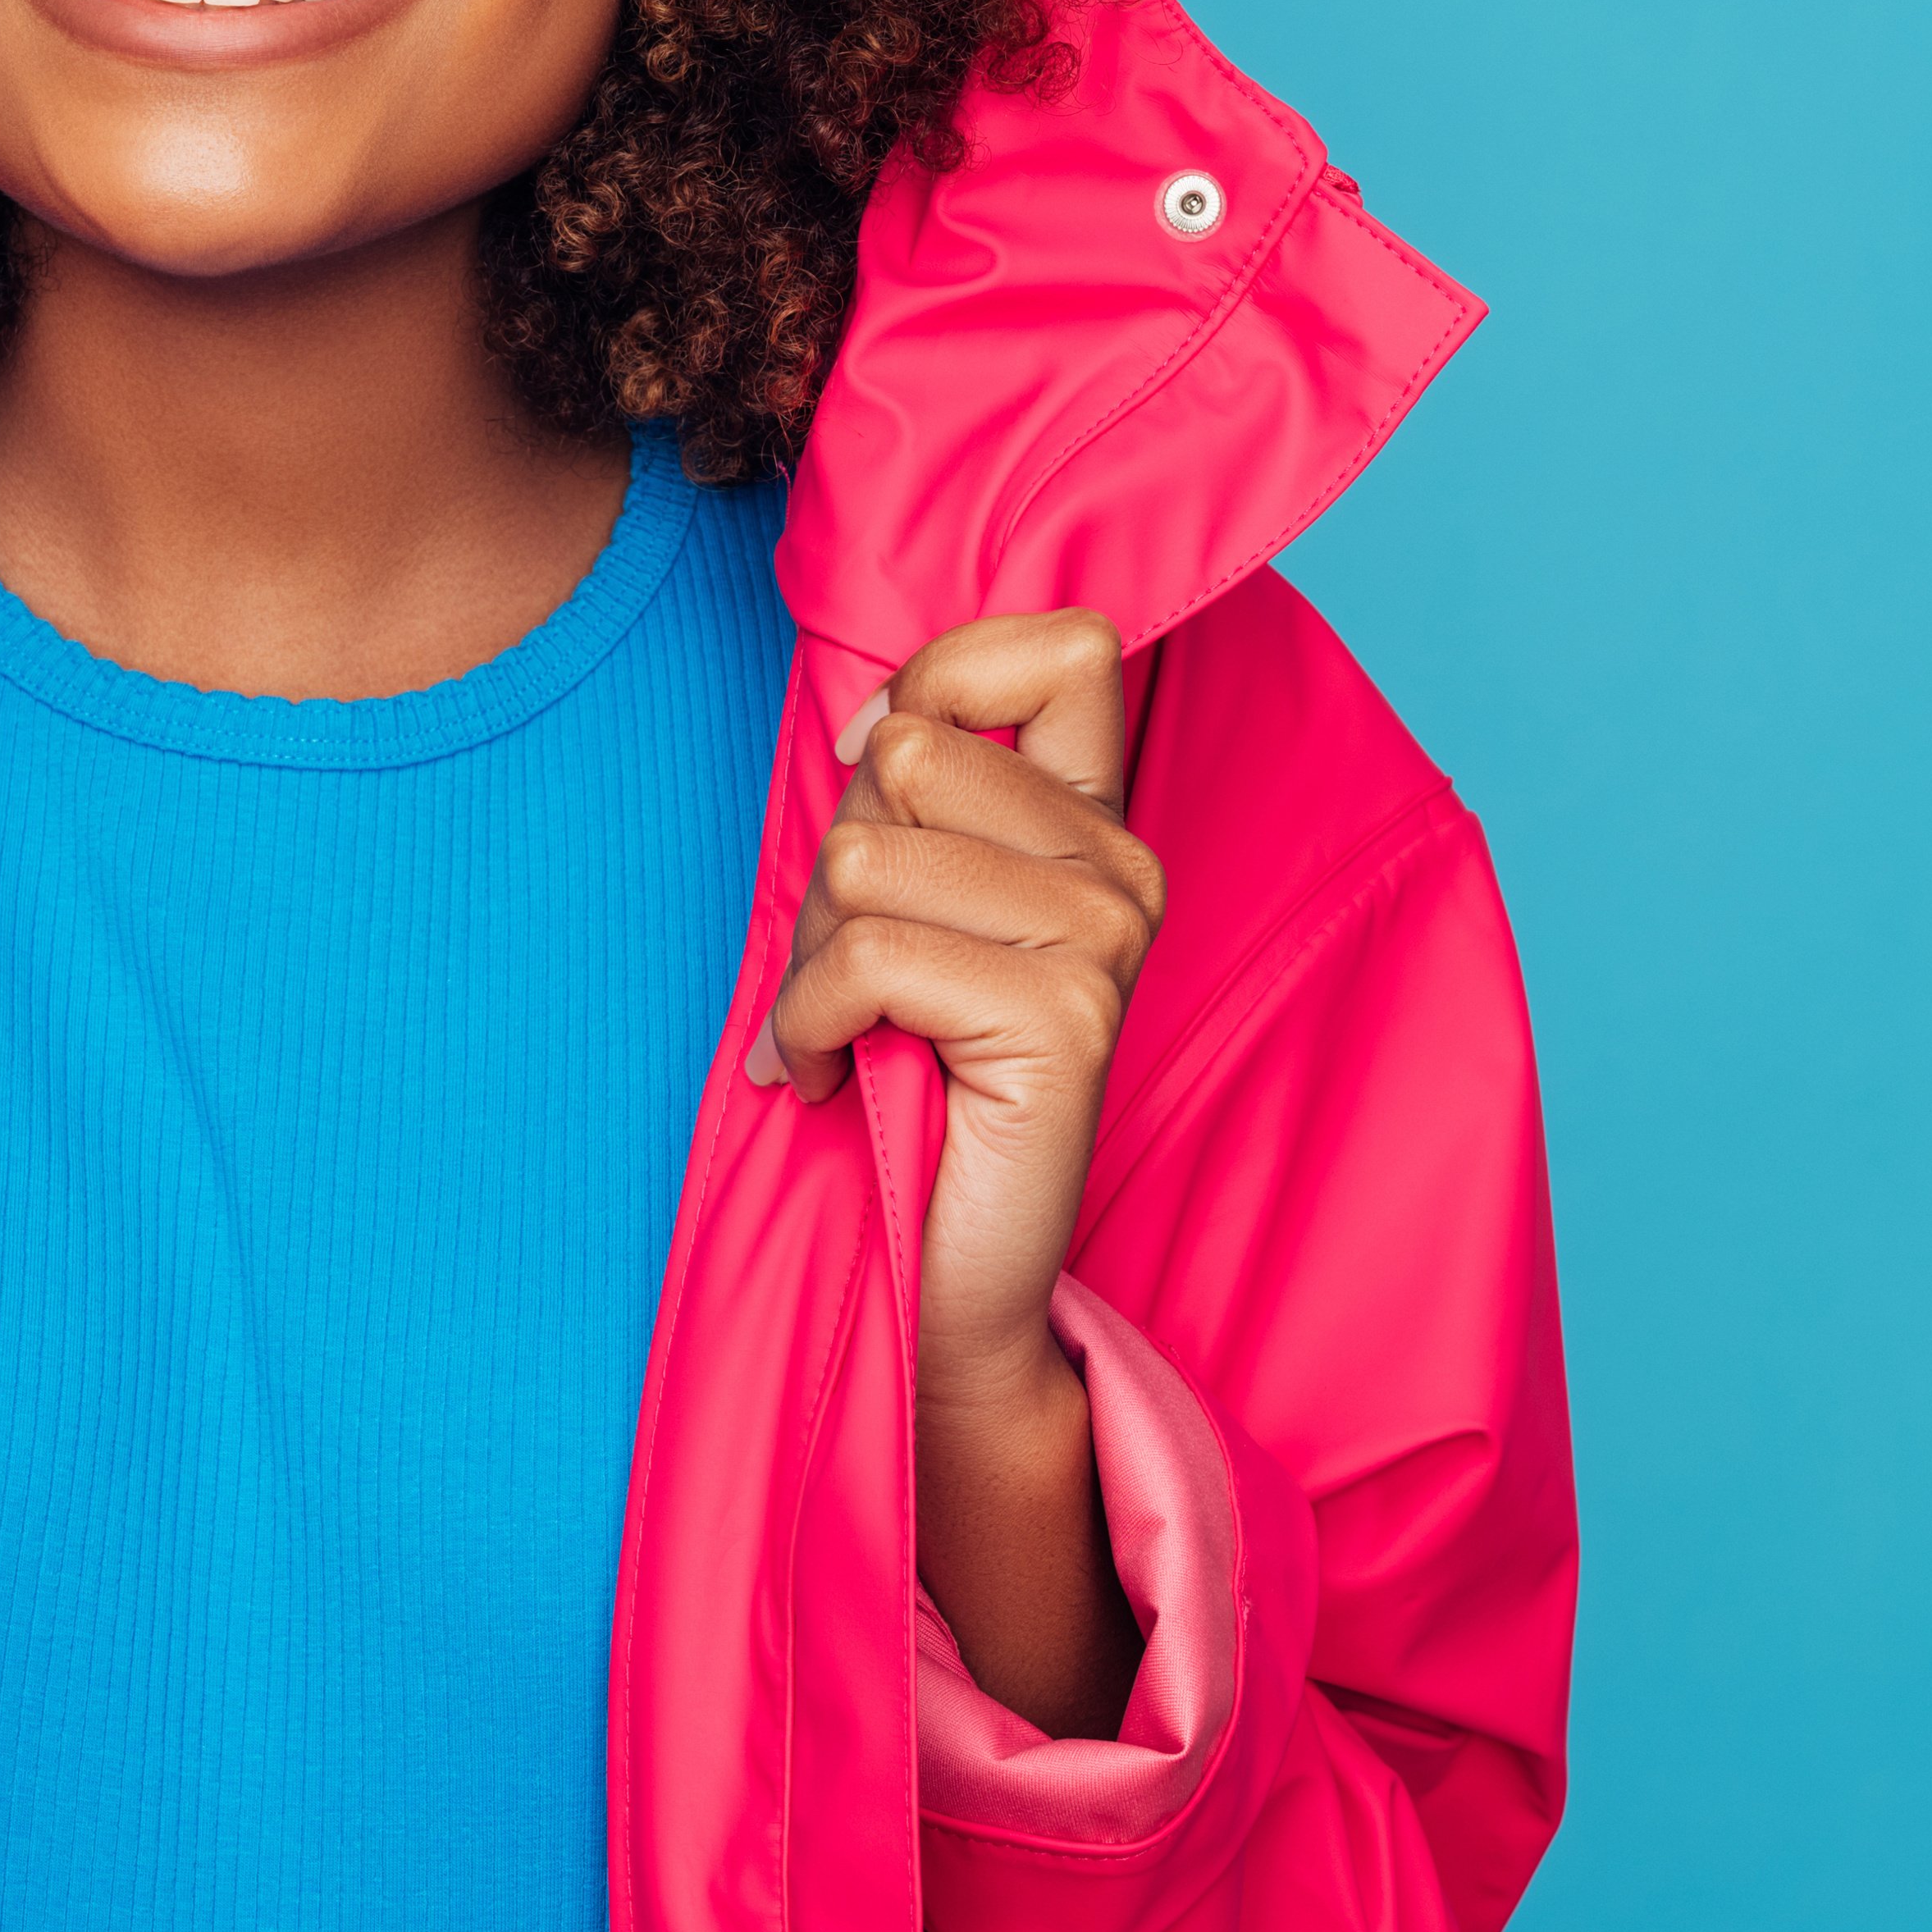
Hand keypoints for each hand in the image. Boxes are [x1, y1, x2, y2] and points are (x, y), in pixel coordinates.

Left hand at [749, 608, 1162, 1733]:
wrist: (938, 1288)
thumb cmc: (897, 1091)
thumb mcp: (906, 912)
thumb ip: (912, 801)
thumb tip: (864, 717)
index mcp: (1100, 829)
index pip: (1061, 643)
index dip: (938, 683)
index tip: (882, 778)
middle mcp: (1126, 872)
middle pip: (910, 752)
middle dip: (835, 863)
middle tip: (852, 978)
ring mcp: (1108, 943)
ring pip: (869, 858)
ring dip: (810, 961)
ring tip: (844, 1037)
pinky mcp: (1065, 1020)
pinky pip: (866, 960)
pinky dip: (805, 1029)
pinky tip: (835, 1084)